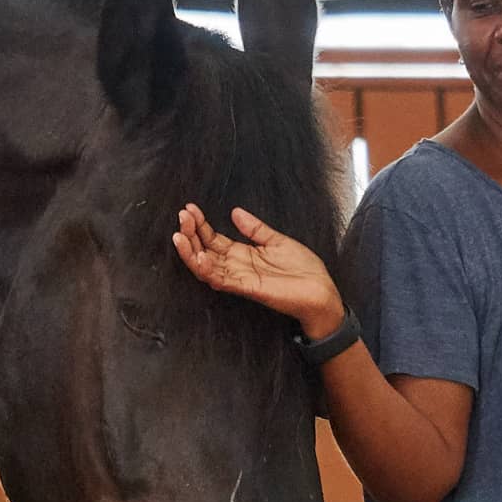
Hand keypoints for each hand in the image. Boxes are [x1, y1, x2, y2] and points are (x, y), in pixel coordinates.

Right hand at [172, 203, 344, 338]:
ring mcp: (240, 278)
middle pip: (204, 251)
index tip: (189, 208)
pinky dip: (208, 270)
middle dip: (190, 234)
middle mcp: (237, 266)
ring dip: (191, 253)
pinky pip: (222, 280)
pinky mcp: (248, 288)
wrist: (321, 292)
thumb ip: (255, 228)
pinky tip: (200, 257)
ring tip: (180, 236)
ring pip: (206, 267)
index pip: (213, 239)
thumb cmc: (303, 270)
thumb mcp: (278, 241)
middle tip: (181, 217)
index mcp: (243, 254)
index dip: (200, 225)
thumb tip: (235, 212)